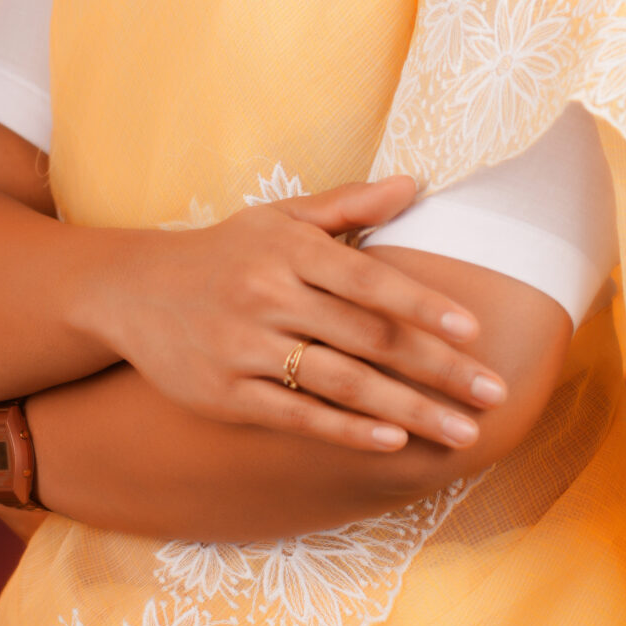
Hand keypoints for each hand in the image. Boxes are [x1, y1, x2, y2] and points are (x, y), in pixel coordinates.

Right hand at [85, 176, 508, 452]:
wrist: (131, 290)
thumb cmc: (225, 252)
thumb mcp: (280, 216)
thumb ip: (348, 207)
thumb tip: (415, 184)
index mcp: (291, 250)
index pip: (372, 281)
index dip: (425, 306)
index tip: (475, 331)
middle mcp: (269, 296)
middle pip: (369, 338)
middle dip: (438, 369)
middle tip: (494, 395)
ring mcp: (245, 348)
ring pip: (342, 383)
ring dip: (409, 411)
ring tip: (462, 433)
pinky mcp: (225, 394)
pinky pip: (297, 416)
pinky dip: (347, 431)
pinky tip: (392, 442)